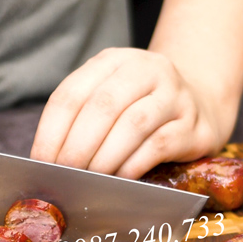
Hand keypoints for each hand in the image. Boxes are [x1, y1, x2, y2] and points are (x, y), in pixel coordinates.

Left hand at [29, 48, 236, 178]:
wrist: (201, 104)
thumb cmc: (141, 107)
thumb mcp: (111, 98)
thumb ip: (81, 119)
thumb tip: (49, 163)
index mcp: (114, 61)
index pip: (72, 93)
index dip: (51, 131)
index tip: (41, 162)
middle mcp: (147, 69)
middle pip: (102, 107)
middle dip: (77, 146)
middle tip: (65, 175)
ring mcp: (175, 95)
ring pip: (132, 124)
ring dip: (104, 158)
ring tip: (89, 180)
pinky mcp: (194, 125)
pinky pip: (159, 145)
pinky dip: (133, 165)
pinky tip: (119, 180)